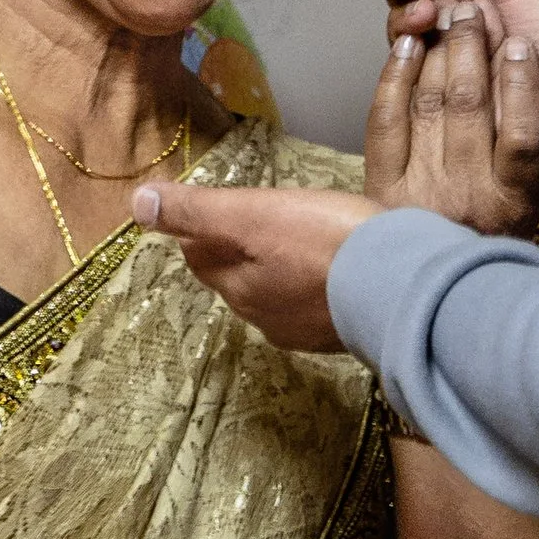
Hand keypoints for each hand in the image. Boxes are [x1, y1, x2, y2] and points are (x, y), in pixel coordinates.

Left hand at [132, 180, 375, 353]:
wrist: (402, 286)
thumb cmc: (324, 241)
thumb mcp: (253, 215)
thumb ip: (196, 211)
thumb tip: (136, 205)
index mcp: (236, 288)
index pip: (199, 257)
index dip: (203, 228)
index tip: (220, 206)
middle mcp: (263, 317)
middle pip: (235, 278)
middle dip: (239, 250)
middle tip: (260, 218)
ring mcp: (304, 330)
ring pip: (275, 293)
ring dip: (278, 270)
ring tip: (297, 240)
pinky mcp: (341, 333)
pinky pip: (313, 307)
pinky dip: (313, 287)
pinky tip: (332, 274)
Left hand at [364, 8, 538, 234]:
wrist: (437, 290)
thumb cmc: (490, 233)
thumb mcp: (528, 201)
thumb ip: (529, 151)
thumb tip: (522, 73)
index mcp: (514, 202)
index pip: (522, 139)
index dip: (520, 86)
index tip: (519, 45)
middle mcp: (467, 198)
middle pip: (470, 110)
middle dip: (471, 50)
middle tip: (472, 13)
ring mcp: (421, 192)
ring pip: (429, 106)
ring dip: (436, 54)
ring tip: (443, 18)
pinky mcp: (383, 186)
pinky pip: (386, 121)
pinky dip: (395, 78)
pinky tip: (406, 46)